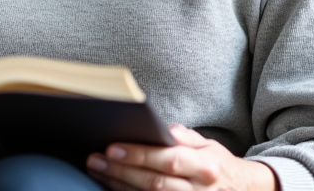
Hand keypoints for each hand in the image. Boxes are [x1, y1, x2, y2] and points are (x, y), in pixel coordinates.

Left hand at [86, 124, 278, 190]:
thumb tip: (159, 129)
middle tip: (95, 160)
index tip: (112, 147)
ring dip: (120, 186)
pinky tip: (113, 187)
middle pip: (154, 183)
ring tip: (98, 172)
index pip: (169, 160)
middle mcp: (200, 190)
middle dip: (121, 171)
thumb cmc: (218, 165)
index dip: (139, 155)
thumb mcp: (208, 145)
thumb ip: (184, 137)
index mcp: (206, 167)